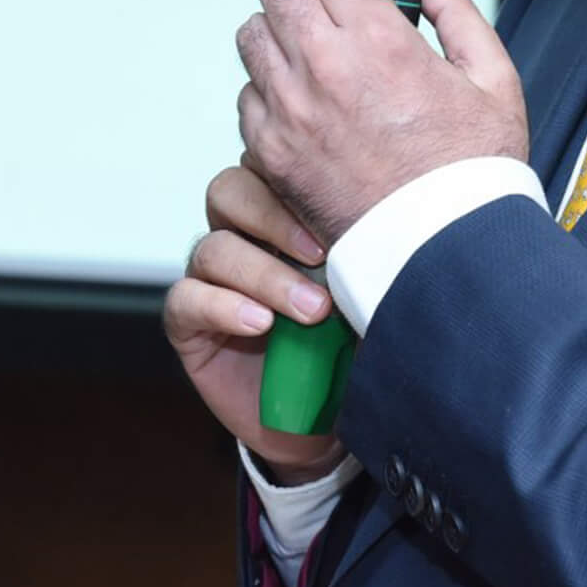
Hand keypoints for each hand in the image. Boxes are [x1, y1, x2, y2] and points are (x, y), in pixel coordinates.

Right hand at [164, 162, 347, 482]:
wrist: (331, 420)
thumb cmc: (356, 343)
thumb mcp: (373, 290)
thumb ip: (372, 249)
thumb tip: (399, 215)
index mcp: (285, 214)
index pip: (271, 165)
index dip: (299, 179)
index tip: (348, 211)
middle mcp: (243, 237)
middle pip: (230, 190)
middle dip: (274, 218)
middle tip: (322, 256)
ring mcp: (213, 279)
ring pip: (213, 247)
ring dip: (263, 275)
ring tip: (309, 311)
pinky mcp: (190, 325)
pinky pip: (187, 299)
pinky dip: (222, 307)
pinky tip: (259, 324)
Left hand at [236, 0, 526, 246]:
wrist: (442, 251)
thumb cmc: (471, 173)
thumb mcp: (491, 78)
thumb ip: (457, 9)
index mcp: (380, 43)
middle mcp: (325, 71)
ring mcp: (290, 113)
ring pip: (252, 35)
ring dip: (279, 32)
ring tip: (313, 50)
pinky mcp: (271, 153)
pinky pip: (247, 96)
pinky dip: (270, 90)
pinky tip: (305, 102)